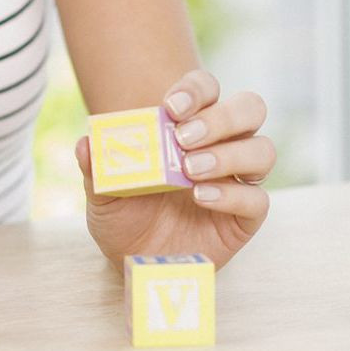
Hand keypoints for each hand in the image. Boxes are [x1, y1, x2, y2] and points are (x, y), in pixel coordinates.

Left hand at [78, 69, 273, 270]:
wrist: (132, 260)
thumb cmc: (123, 214)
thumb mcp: (102, 191)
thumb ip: (98, 166)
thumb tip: (87, 142)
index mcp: (191, 125)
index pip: (208, 89)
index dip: (196, 90)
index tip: (170, 106)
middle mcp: (222, 145)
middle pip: (250, 109)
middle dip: (221, 117)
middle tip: (183, 137)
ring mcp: (238, 180)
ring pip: (263, 150)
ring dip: (229, 155)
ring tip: (190, 170)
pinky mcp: (245, 217)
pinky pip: (258, 200)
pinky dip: (231, 195)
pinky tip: (200, 198)